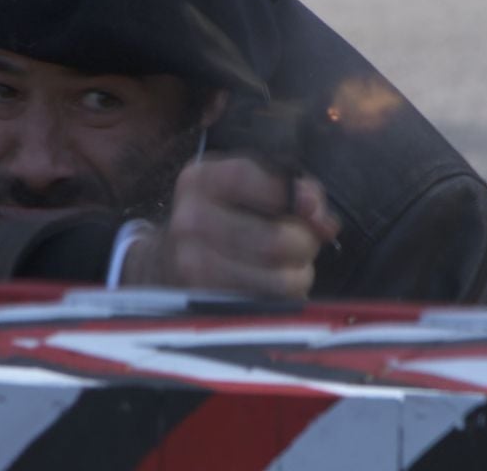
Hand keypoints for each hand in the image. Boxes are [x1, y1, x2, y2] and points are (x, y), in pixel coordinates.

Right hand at [121, 155, 338, 298]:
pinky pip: (269, 307)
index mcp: (202, 179)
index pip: (266, 182)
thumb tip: (323, 220)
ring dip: (298, 277)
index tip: (312, 210)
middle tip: (299, 246)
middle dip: (305, 244)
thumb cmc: (221, 220)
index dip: (300, 198)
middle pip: (280, 240)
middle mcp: (190, 219)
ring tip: (284, 269)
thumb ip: (291, 191)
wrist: (162, 265)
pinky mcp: (204, 304)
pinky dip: (283, 301)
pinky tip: (269, 290)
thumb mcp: (244, 189)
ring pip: (282, 280)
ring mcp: (192, 266)